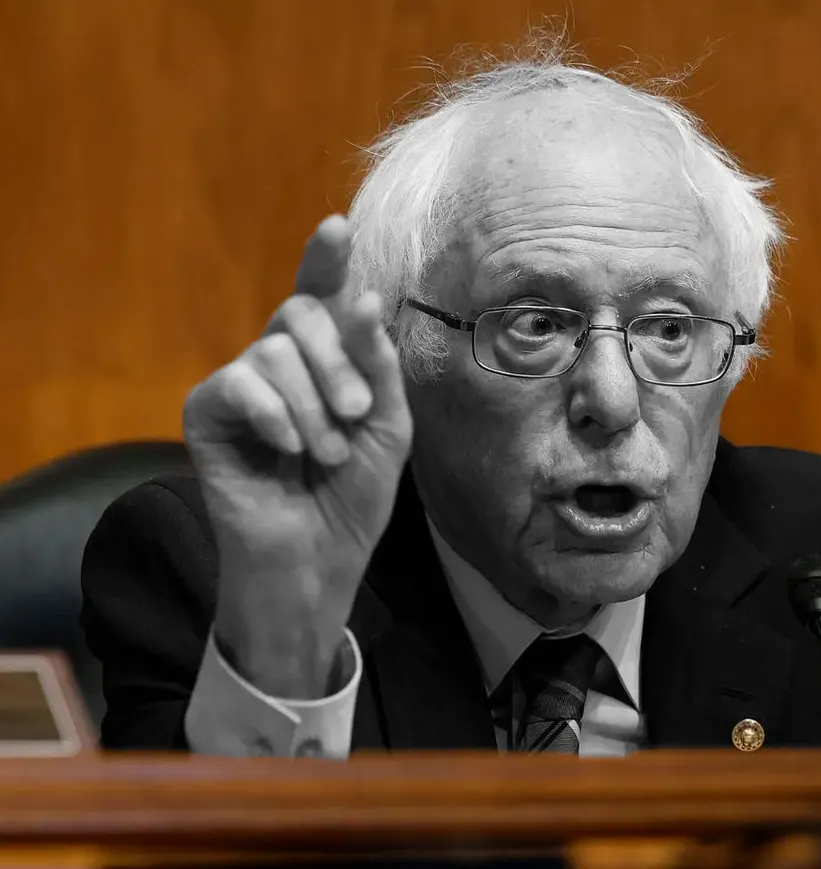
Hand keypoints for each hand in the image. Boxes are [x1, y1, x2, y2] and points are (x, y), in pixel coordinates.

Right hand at [184, 216, 413, 698]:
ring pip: (275, 349)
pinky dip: (275, 415)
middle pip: (301, 313)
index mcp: (325, 361)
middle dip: (339, 362)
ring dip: (314, 405)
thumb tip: (365, 297)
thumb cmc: (353, 496)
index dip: (326, 260)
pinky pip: (238, 382)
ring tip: (325, 453)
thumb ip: (377, 365)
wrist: (317, 559)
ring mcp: (240, 385)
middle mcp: (279, 362)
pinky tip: (288, 450)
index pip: (321, 296)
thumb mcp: (387, 426)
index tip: (337, 226)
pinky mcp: (206, 414)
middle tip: (356, 415)